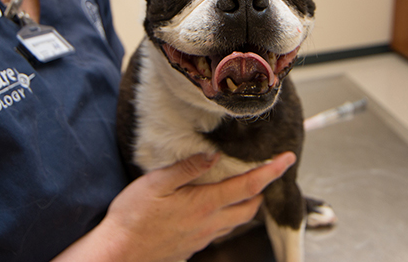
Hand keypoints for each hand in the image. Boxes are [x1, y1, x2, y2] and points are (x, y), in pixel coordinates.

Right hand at [52, 152, 295, 261]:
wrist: (120, 253)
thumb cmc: (135, 216)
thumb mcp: (157, 183)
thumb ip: (188, 168)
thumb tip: (213, 156)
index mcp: (205, 204)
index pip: (248, 185)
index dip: (270, 171)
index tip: (287, 159)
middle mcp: (210, 223)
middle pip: (250, 208)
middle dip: (262, 190)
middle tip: (264, 174)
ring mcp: (203, 237)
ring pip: (237, 221)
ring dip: (247, 204)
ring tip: (245, 189)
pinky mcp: (193, 246)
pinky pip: (221, 230)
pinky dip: (229, 216)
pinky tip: (216, 208)